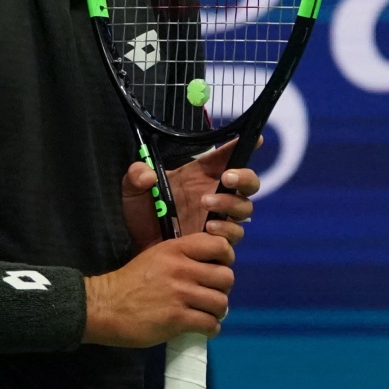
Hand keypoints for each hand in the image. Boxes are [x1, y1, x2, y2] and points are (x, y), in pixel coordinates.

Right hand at [83, 232, 233, 346]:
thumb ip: (183, 257)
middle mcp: (181, 269)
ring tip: (206, 314)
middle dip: (222, 289)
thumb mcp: (156, 256)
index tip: (217, 268)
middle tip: (210, 295)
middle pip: (226, 277)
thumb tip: (211, 265)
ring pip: (221, 303)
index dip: (225, 258)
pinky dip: (211, 329)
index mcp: (176, 250)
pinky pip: (210, 324)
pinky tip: (201, 328)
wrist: (104, 306)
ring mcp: (180, 294)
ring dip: (217, 311)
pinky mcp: (177, 319)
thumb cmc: (130, 281)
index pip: (219, 246)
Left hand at [120, 136, 261, 251]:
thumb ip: (135, 176)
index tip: (256, 139)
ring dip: (230, 204)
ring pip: (244, 208)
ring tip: (206, 204)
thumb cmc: (143, 215)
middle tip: (227, 177)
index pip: (225, 157)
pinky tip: (208, 229)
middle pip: (248, 182)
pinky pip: (234, 235)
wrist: (141, 249)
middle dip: (244, 177)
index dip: (242, 146)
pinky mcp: (218, 242)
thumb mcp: (132, 191)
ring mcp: (220, 218)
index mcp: (200, 175)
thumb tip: (147, 175)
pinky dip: (225, 230)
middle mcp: (216, 194)